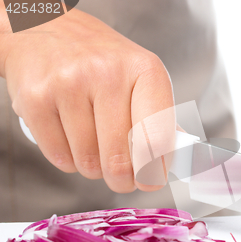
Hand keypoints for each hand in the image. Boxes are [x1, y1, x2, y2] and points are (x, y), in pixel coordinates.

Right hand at [0, 9, 174, 192]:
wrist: (48, 30)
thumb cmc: (102, 62)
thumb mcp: (140, 78)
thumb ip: (158, 119)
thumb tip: (172, 163)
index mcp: (145, 70)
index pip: (156, 137)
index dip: (154, 170)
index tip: (151, 181)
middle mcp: (107, 74)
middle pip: (120, 159)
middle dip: (123, 179)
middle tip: (123, 178)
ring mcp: (68, 84)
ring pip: (88, 162)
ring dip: (94, 168)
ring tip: (94, 146)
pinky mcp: (35, 98)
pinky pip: (59, 157)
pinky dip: (69, 160)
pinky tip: (72, 140)